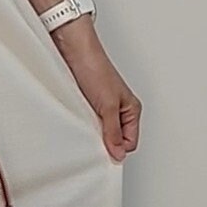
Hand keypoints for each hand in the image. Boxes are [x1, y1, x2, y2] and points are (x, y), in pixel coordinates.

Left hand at [51, 17, 140, 161]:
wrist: (74, 51)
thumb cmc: (95, 69)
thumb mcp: (107, 106)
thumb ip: (112, 132)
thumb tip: (118, 154)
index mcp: (132, 110)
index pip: (130, 142)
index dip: (117, 149)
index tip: (103, 152)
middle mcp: (119, 109)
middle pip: (116, 139)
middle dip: (105, 142)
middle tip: (92, 142)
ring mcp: (103, 107)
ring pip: (101, 131)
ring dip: (92, 133)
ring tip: (84, 128)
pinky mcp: (88, 103)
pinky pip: (88, 122)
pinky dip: (83, 125)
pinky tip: (77, 122)